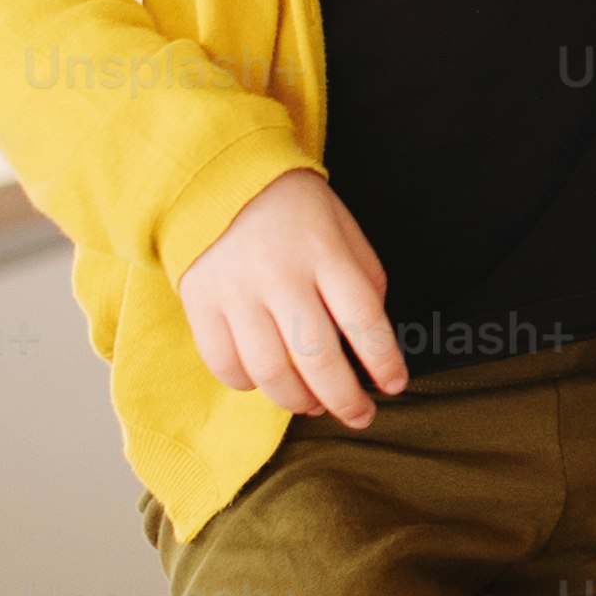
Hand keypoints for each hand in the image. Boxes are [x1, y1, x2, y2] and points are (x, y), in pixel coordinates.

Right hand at [176, 169, 407, 426]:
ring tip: (314, 404)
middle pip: (316, 356)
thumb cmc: (296, 213)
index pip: (363, 319)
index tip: (394, 385)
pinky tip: (268, 380)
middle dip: (344, 399)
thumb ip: (363, 282)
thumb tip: (369, 344)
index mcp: (325, 252)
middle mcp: (280, 274)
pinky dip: (250, 385)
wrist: (220, 180)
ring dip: (298, 401)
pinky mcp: (200, 304)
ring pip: (270, 372)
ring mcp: (236, 292)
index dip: (383, 361)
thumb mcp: (344, 231)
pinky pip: (226, 365)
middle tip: (359, 416)